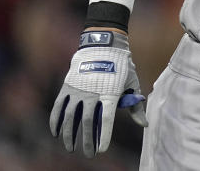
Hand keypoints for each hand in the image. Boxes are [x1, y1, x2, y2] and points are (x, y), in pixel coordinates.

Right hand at [49, 30, 147, 156]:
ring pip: (70, 117)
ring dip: (69, 135)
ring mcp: (77, 90)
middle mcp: (92, 94)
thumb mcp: (132, 83)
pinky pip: (58, 107)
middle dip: (87, 140)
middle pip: (87, 122)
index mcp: (110, 94)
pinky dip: (55, 121)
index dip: (103, 136)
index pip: (106, 121)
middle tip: (88, 154)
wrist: (103, 45)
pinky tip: (56, 133)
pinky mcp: (67, 87)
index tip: (102, 150)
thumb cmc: (122, 66)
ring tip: (70, 148)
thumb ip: (135, 106)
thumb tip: (143, 124)